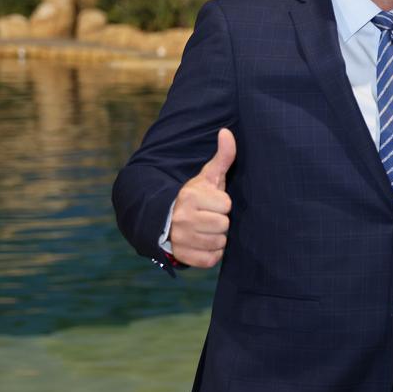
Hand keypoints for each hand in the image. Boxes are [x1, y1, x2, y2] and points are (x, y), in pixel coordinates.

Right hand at [169, 128, 235, 267]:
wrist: (166, 221)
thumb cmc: (195, 197)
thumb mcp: (207, 176)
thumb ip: (222, 156)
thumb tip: (226, 132)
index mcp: (190, 196)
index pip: (226, 205)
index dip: (223, 204)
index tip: (212, 203)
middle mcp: (182, 218)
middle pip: (224, 225)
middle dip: (221, 221)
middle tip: (209, 217)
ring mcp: (180, 239)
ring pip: (219, 242)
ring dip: (217, 238)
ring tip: (206, 229)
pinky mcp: (182, 257)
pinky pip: (211, 259)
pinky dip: (212, 254)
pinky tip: (204, 243)